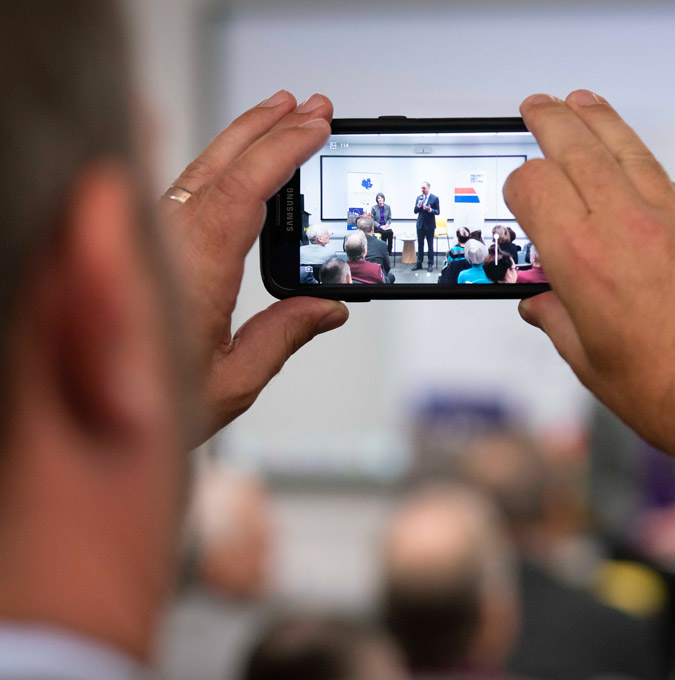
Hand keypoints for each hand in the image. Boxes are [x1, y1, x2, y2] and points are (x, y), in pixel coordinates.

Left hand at [160, 91, 348, 447]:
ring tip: (281, 117)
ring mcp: (145, 242)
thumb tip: (328, 309)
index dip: (282, 152)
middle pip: (217, 165)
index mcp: (190, 272)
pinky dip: (217, 166)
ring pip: (195, 171)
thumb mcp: (230, 383)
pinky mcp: (138, 248)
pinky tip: (236, 164)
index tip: (315, 125)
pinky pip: (181, 191)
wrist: (82, 425)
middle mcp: (161, 246)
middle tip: (311, 105)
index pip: (242, 191)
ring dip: (241, 139)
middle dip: (267, 128)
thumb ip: (283, 336)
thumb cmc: (142, 410)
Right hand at [505, 90, 674, 492]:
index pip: (534, 184)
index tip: (518, 193)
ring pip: (628, 147)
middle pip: (577, 144)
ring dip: (599, 120)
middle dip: (550, 120)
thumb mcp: (589, 362)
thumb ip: (556, 320)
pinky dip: (641, 166)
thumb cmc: (668, 392)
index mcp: (582, 258)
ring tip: (582, 103)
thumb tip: (540, 304)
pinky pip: (667, 181)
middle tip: (537, 105)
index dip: (518, 183)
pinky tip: (633, 168)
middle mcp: (626, 224)